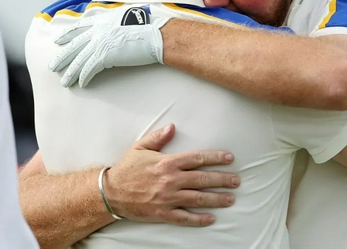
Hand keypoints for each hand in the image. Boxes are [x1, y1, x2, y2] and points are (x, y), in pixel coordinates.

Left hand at [49, 7, 167, 87]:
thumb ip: (117, 23)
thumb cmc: (149, 27)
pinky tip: (81, 84)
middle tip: (52, 66)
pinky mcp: (105, 55)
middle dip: (62, 57)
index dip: (67, 34)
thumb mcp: (128, 18)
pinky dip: (84, 77)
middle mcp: (98, 30)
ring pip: (78, 59)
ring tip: (64, 82)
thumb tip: (116, 28)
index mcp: (103, 19)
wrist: (155, 35)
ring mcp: (100, 42)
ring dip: (70, 72)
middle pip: (74, 45)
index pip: (79, 27)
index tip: (58, 40)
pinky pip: (89, 69)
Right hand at [104, 124, 239, 225]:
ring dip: (216, 198)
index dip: (215, 158)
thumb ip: (158, 137)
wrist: (110, 193)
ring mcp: (167, 198)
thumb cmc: (127, 168)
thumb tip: (172, 127)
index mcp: (168, 162)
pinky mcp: (162, 213)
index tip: (229, 158)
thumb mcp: (140, 147)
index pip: (197, 158)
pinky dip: (199, 219)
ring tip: (230, 198)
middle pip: (202, 179)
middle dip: (222, 179)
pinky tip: (211, 218)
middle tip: (236, 181)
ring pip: (198, 198)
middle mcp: (170, 180)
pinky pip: (184, 217)